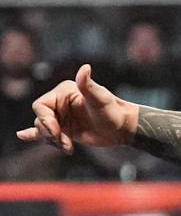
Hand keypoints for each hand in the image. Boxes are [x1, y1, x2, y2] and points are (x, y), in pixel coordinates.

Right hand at [16, 64, 137, 153]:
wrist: (123, 127)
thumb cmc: (112, 111)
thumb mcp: (99, 98)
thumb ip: (88, 85)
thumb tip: (85, 68)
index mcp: (63, 92)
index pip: (40, 106)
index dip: (45, 119)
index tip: (56, 131)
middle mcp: (59, 103)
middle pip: (40, 119)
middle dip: (49, 133)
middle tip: (64, 142)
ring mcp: (61, 117)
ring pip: (43, 129)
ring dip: (52, 141)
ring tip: (68, 148)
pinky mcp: (65, 129)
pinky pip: (44, 131)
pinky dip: (33, 133)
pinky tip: (22, 135)